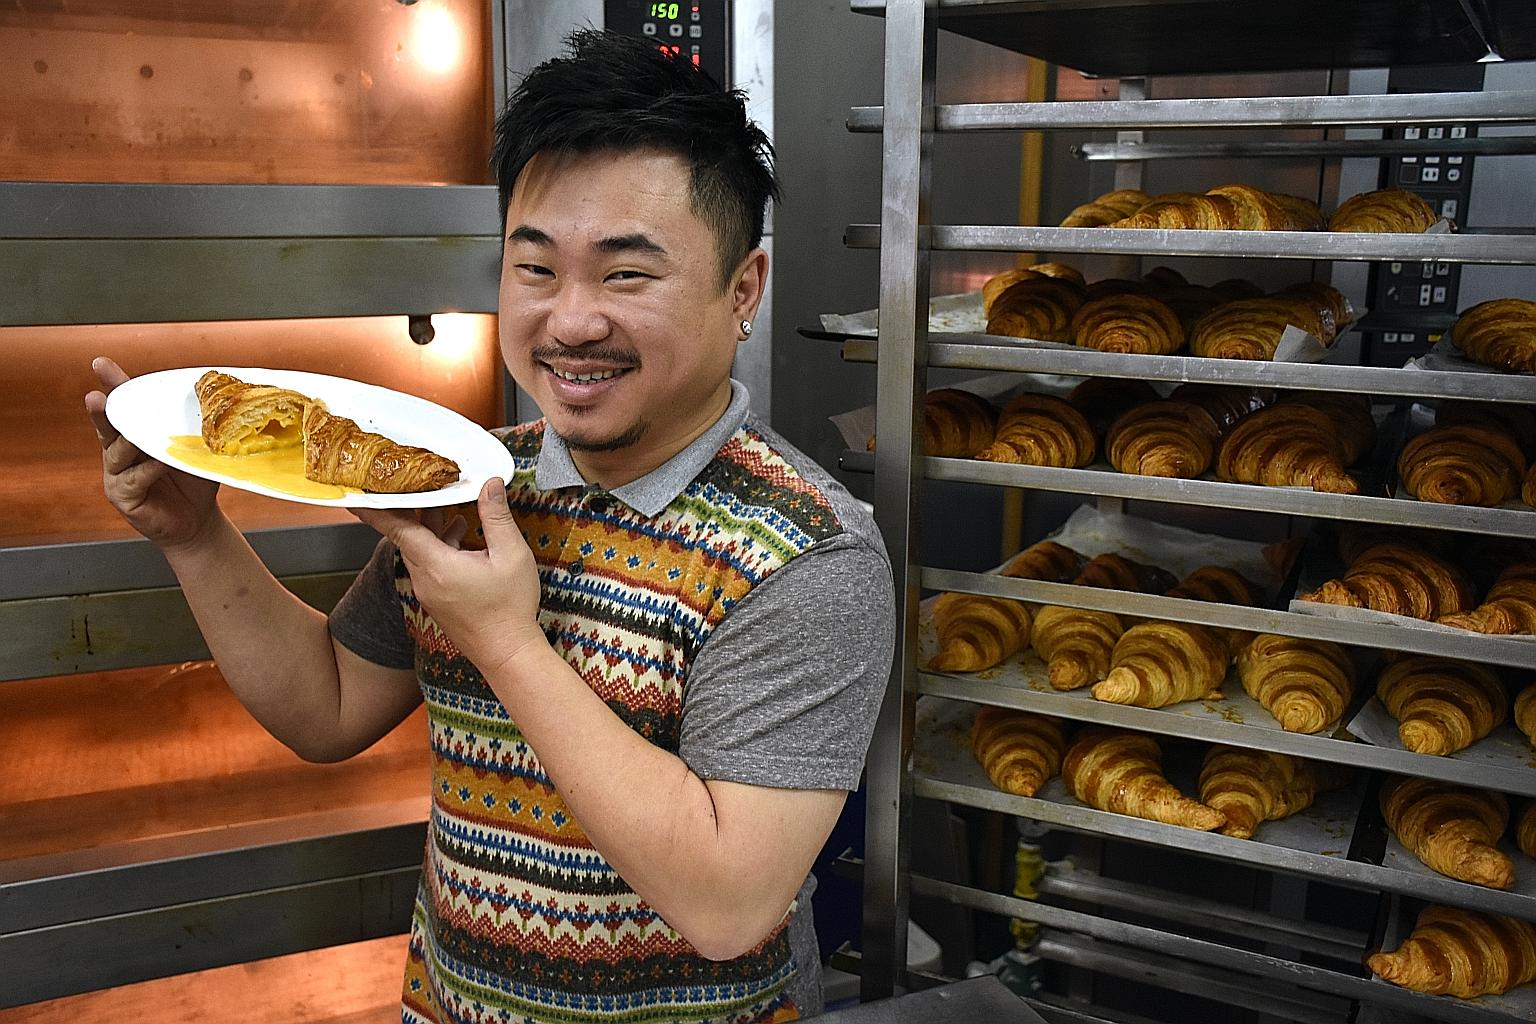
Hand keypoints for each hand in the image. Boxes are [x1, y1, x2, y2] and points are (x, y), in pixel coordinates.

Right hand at [84, 357, 221, 550]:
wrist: (197, 521)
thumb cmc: (193, 482)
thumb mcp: (195, 449)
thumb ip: (193, 429)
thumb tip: (213, 401)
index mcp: (135, 436)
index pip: (125, 407)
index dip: (114, 386)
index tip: (101, 364)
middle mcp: (120, 453)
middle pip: (110, 427)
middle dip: (102, 409)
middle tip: (96, 396)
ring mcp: (117, 476)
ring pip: (117, 454)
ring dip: (127, 441)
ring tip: (135, 432)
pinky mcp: (123, 497)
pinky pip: (133, 480)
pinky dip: (147, 470)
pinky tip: (158, 463)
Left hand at [353, 478, 545, 678]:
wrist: (508, 654)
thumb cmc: (510, 609)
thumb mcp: (511, 554)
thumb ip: (497, 517)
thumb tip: (489, 486)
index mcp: (438, 565)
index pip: (398, 530)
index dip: (377, 510)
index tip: (358, 496)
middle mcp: (426, 579)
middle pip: (408, 537)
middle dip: (414, 511)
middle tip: (418, 487)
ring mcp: (429, 592)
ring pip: (419, 551)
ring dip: (431, 530)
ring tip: (452, 512)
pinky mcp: (436, 601)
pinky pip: (429, 566)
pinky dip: (439, 548)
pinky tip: (462, 540)